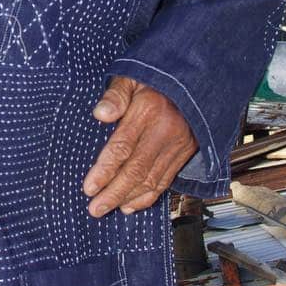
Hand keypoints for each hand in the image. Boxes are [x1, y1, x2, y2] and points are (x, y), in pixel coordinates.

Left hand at [82, 75, 196, 217]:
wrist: (197, 79)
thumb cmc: (155, 78)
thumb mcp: (132, 76)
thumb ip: (115, 95)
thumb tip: (100, 114)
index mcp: (149, 110)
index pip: (122, 147)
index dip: (105, 170)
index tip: (89, 188)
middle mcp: (166, 130)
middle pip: (136, 170)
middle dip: (113, 193)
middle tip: (94, 209)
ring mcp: (179, 144)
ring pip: (151, 180)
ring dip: (128, 198)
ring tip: (107, 209)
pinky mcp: (186, 153)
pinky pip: (166, 180)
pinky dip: (148, 196)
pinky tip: (131, 205)